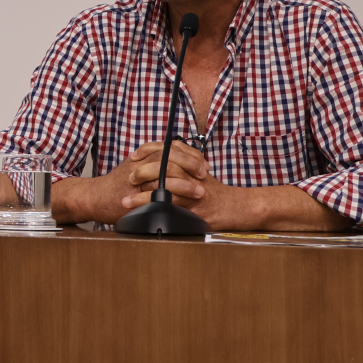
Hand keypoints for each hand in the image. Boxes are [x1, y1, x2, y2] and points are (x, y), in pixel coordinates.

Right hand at [51, 141, 209, 223]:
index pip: (171, 147)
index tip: (203, 163)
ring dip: (185, 181)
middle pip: (170, 154)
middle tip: (204, 173)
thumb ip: (152, 167)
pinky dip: (171, 194)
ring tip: (199, 191)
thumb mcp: (134, 171)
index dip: (190, 153)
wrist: (94, 197)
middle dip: (191, 163)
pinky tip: (183, 201)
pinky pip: (155, 190)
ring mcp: (137, 176)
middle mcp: (141, 162)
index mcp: (143, 155)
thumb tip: (176, 169)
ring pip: (165, 169)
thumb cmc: (115, 187)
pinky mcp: (134, 191)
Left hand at [117, 140, 252, 229]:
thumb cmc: (215, 192)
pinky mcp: (195, 208)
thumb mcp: (198, 175)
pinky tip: (143, 214)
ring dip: (143, 196)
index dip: (149, 150)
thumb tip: (154, 167)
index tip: (134, 156)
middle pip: (165, 165)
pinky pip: (174, 207)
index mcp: (192, 163)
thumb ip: (180, 168)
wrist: (236, 207)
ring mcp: (194, 191)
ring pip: (167, 187)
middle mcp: (192, 174)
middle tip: (129, 177)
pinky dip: (157, 210)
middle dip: (143, 171)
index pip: (168, 149)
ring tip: (126, 201)